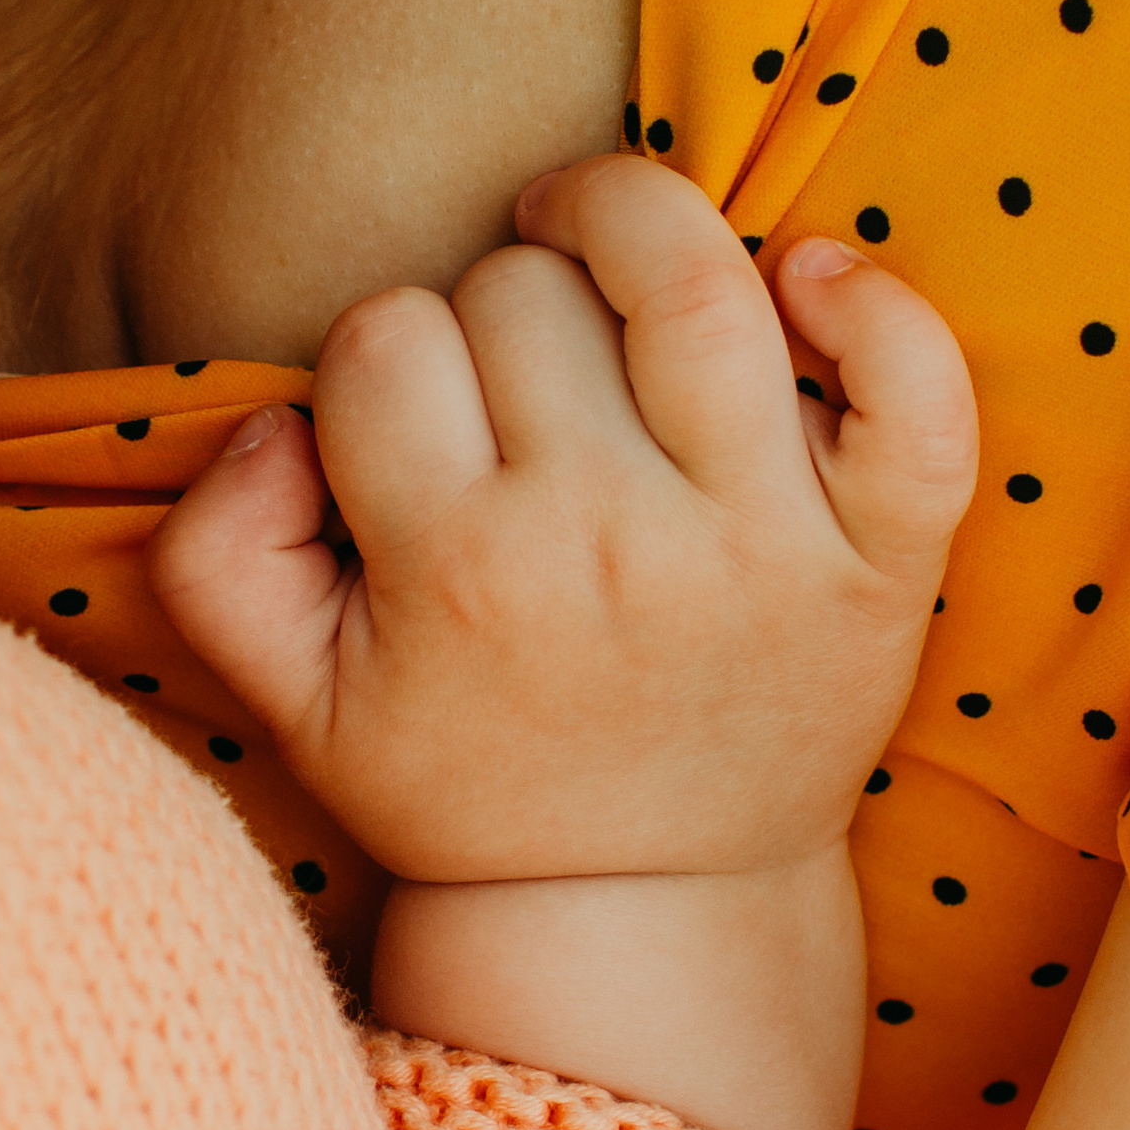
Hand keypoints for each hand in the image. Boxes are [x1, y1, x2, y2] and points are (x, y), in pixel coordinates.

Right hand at [150, 158, 976, 890]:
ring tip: (612, 260)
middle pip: (526, 292)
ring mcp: (762, 544)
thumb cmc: (472, 777)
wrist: (652, 903)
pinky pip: (910, 380)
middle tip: (522, 394)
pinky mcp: (884, 557)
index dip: (387, 351)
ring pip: (690, 276)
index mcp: (458, 575)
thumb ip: (219, 555)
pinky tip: (801, 287)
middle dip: (504, 308)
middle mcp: (610, 549)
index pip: (385, 336)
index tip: (421, 418)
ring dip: (638, 226)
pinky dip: (868, 300)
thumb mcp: (295, 707)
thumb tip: (277, 424)